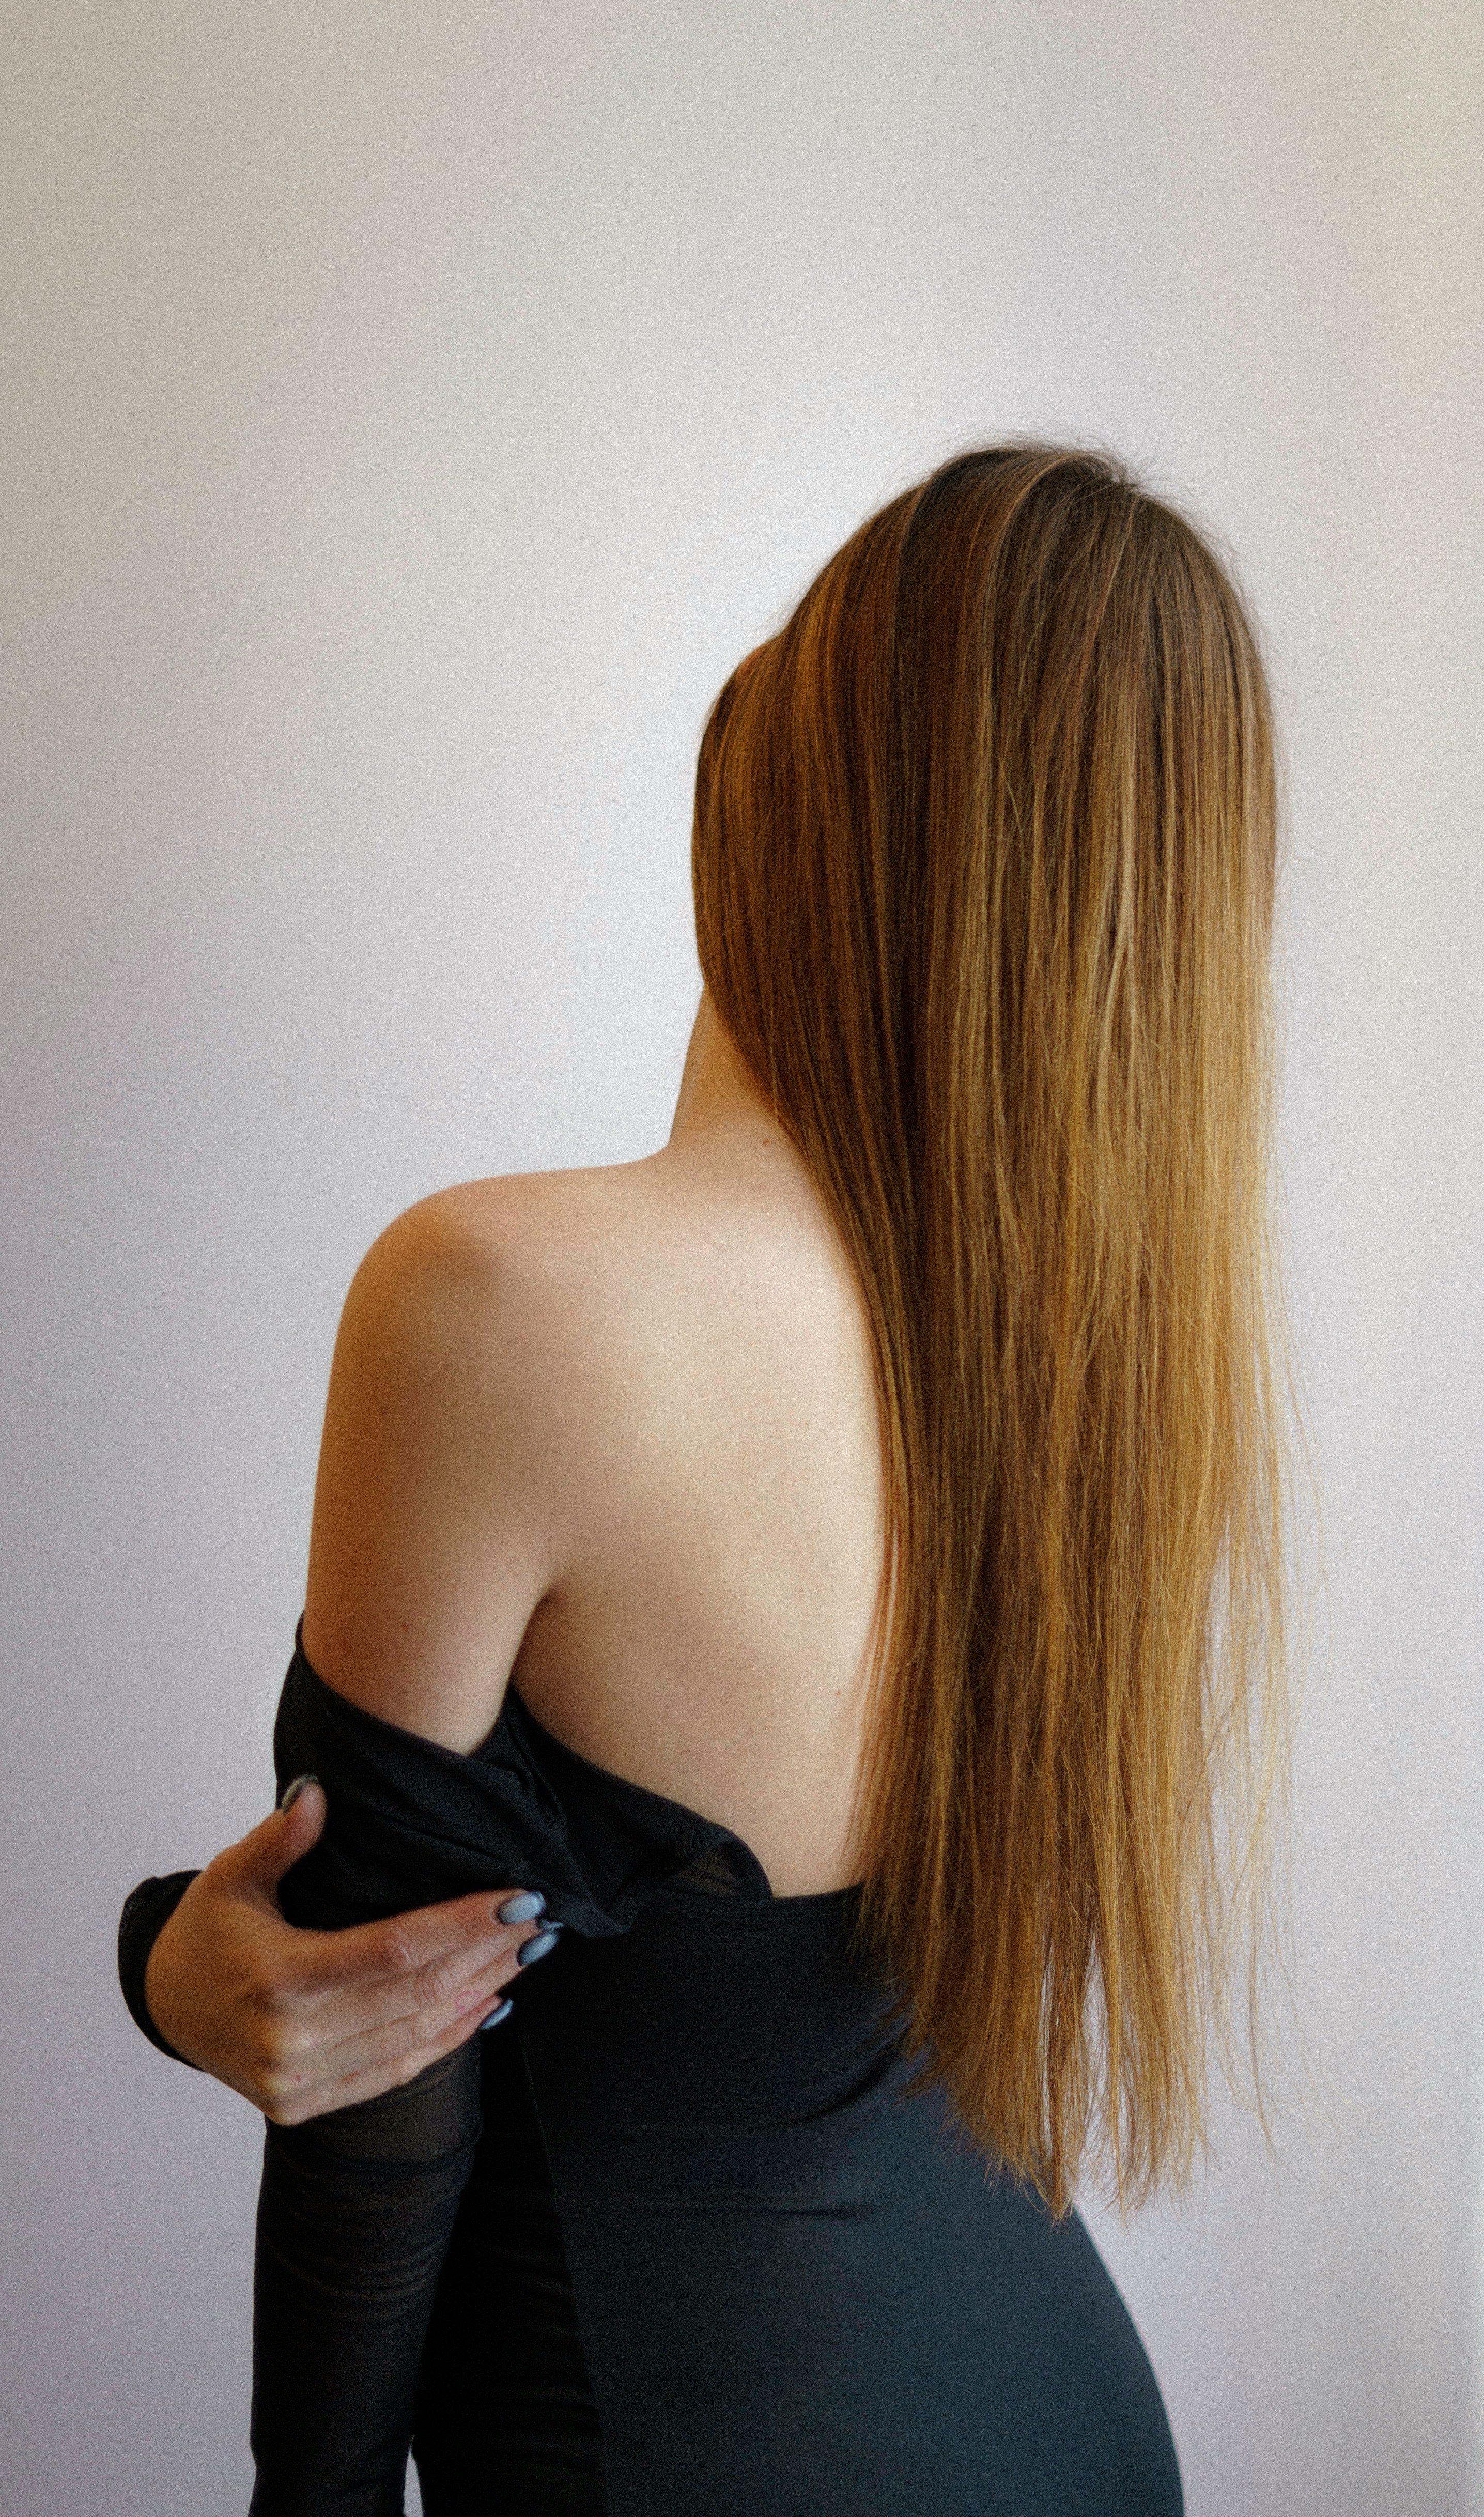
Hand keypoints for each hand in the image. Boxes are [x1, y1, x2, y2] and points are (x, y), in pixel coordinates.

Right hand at [142, 1781, 548, 2124]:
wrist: (166, 2008)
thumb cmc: (208, 1932)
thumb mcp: (231, 1877)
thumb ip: (278, 1839)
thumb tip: (315, 1791)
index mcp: (277, 1977)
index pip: (393, 1949)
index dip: (462, 1924)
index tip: (518, 1897)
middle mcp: (292, 2039)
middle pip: (416, 1993)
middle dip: (487, 1954)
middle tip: (539, 1919)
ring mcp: (300, 2080)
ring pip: (415, 2036)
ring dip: (479, 1994)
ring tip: (525, 1956)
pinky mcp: (306, 2106)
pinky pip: (394, 2072)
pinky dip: (447, 2041)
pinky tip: (487, 2006)